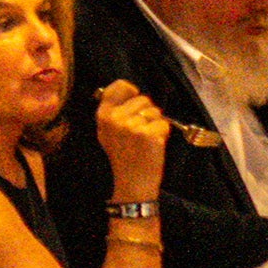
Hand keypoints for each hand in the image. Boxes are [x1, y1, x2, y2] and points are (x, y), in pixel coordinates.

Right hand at [98, 81, 171, 200]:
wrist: (133, 181)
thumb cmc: (124, 156)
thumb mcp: (108, 132)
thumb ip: (113, 110)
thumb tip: (126, 87)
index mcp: (103, 115)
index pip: (120, 86)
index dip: (132, 91)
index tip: (134, 100)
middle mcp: (115, 118)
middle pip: (143, 99)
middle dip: (147, 112)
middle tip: (139, 132)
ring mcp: (132, 126)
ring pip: (155, 111)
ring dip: (156, 124)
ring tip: (145, 140)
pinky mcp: (148, 134)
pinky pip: (164, 124)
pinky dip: (163, 133)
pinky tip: (153, 145)